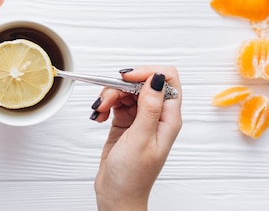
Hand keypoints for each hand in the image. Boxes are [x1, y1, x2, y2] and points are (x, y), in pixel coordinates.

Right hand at [91, 66, 182, 210]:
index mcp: (169, 119)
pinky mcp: (125, 122)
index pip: (168, 80)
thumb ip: (149, 107)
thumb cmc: (132, 177)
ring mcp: (140, 118)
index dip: (147, 73)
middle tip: (107, 100)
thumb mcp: (141, 139)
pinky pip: (115, 102)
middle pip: (141, 83)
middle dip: (120, 86)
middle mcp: (156, 116)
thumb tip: (157, 79)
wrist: (116, 196)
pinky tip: (99, 116)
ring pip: (125, 91)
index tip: (126, 78)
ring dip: (109, 96)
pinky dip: (105, 105)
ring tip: (100, 111)